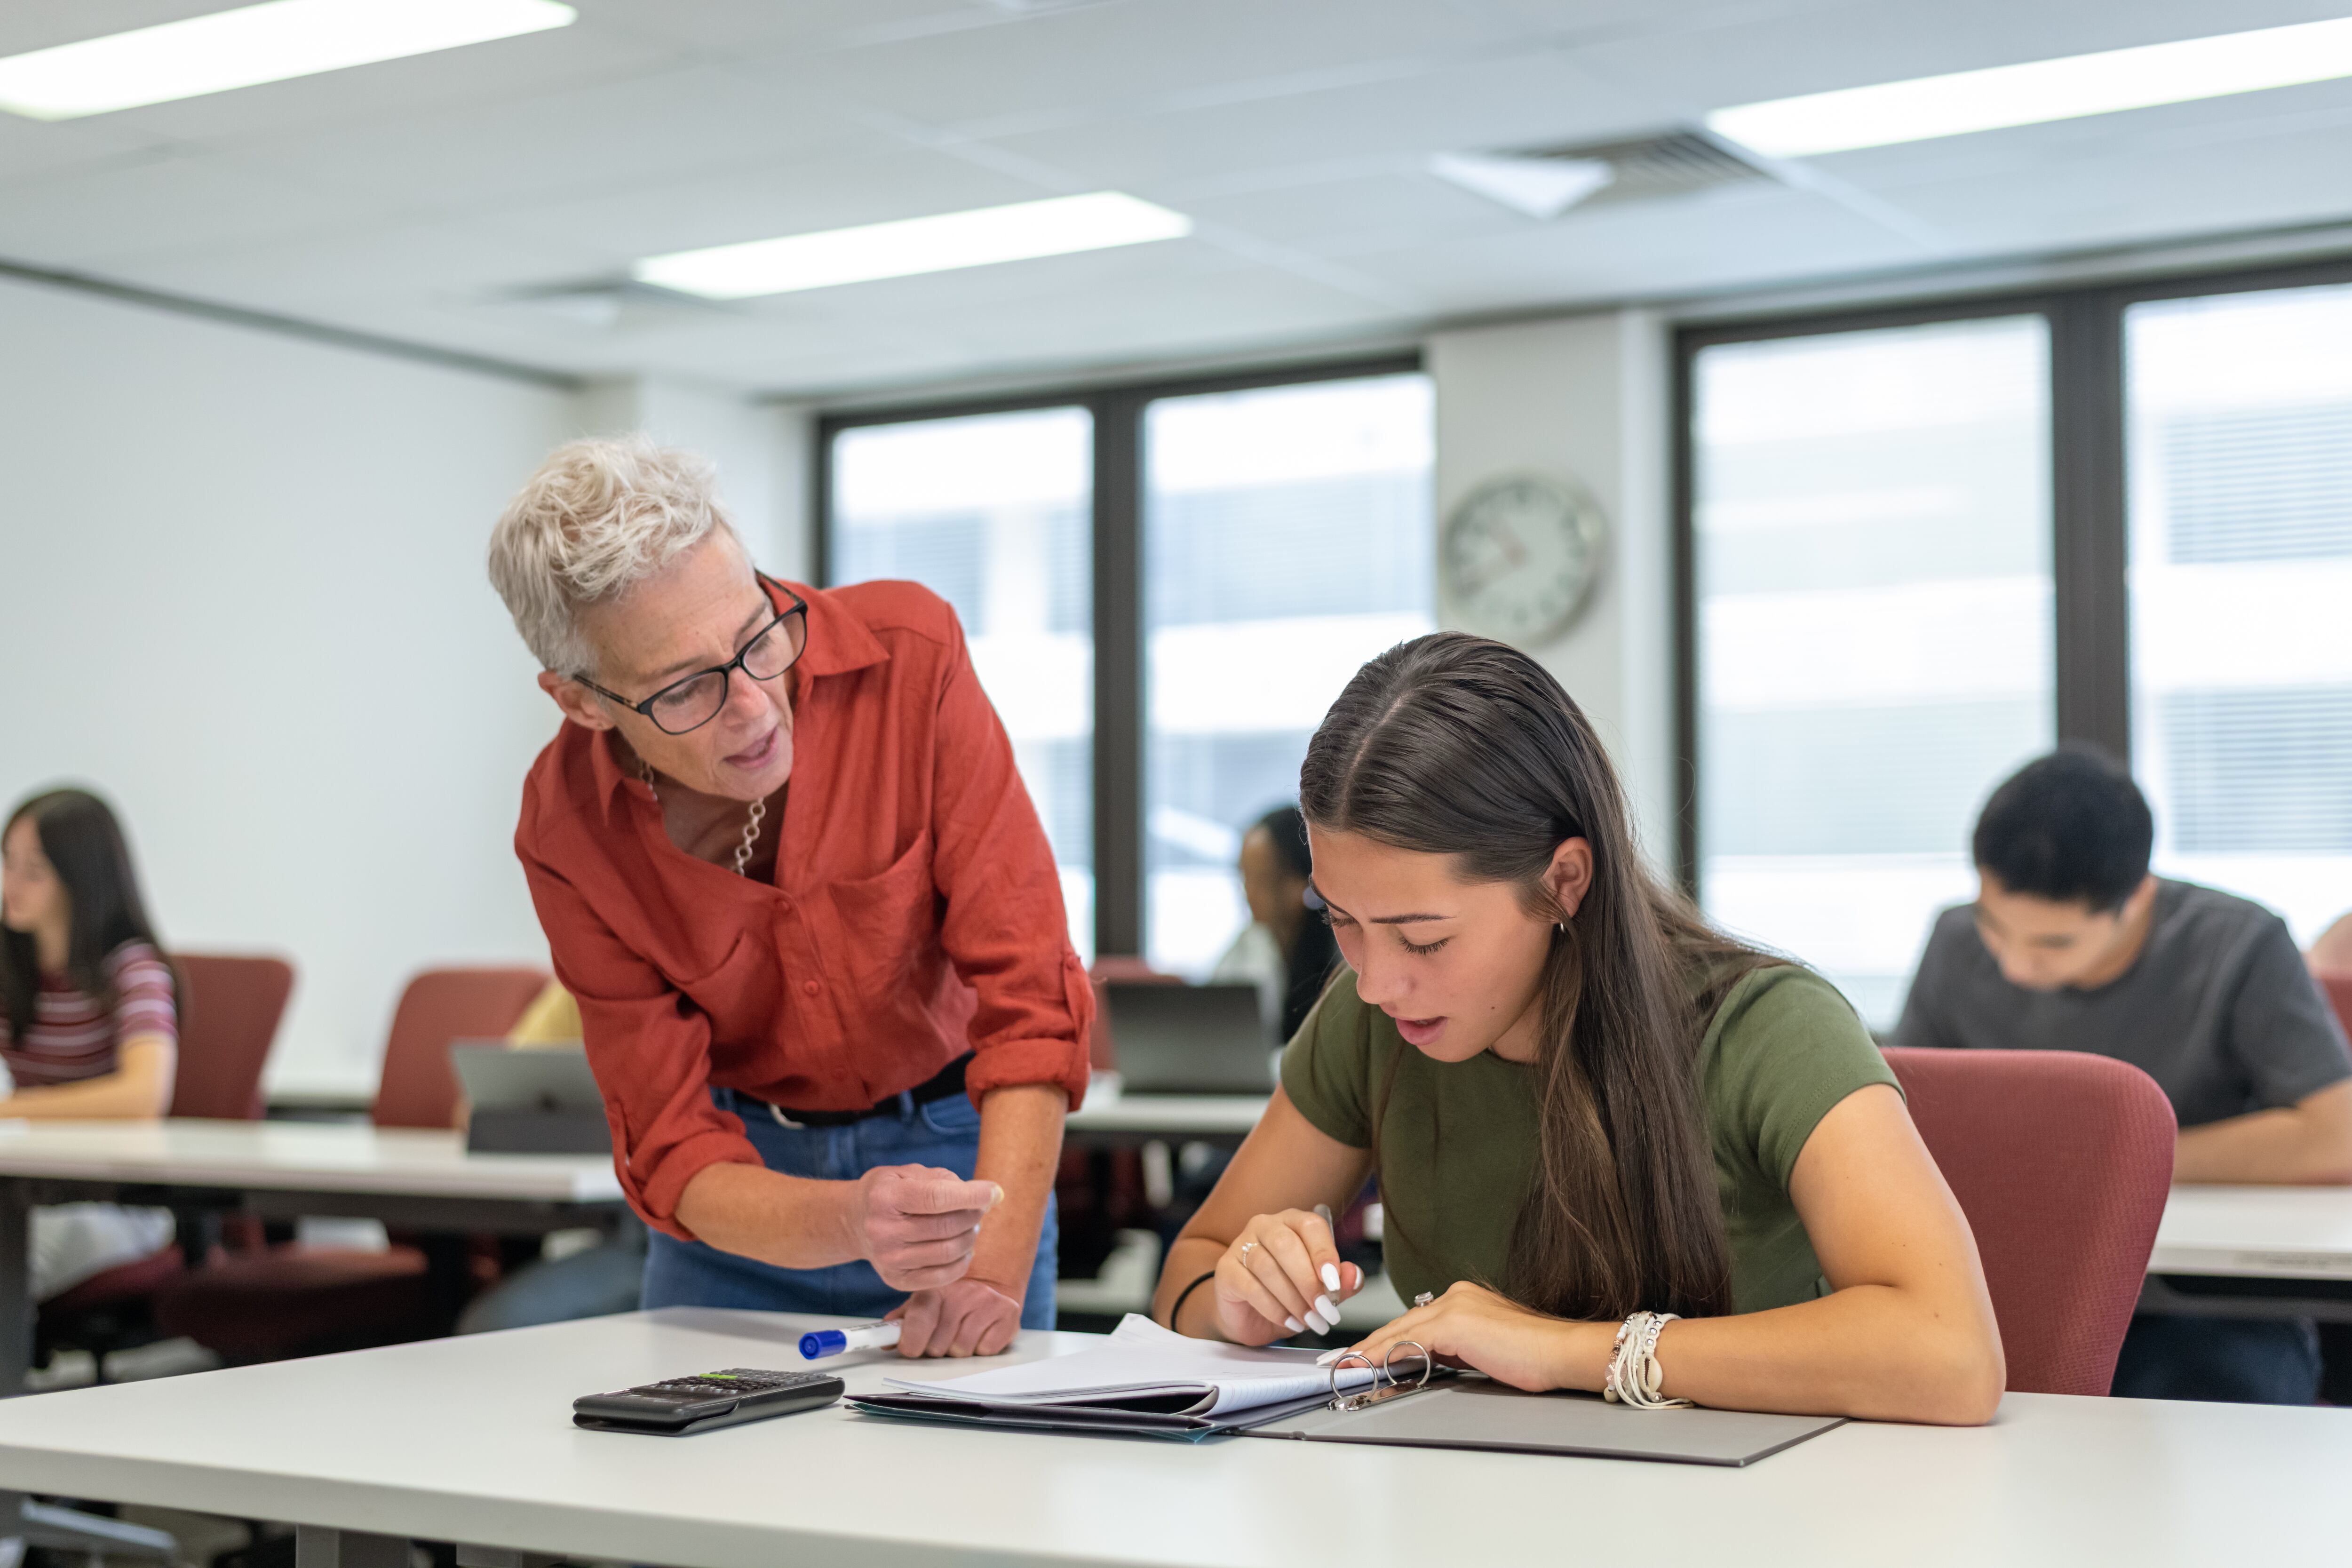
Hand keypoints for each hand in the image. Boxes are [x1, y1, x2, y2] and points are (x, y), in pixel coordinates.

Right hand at [846, 1164, 1000, 1290]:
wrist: (856, 1222)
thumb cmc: (890, 1192)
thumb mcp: (909, 1173)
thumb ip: (943, 1180)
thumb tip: (983, 1196)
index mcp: (885, 1197)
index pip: (936, 1198)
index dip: (971, 1195)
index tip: (995, 1192)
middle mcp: (883, 1231)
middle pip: (946, 1227)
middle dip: (974, 1215)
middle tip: (980, 1207)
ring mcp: (888, 1259)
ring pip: (948, 1252)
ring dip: (970, 1237)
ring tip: (971, 1225)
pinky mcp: (897, 1280)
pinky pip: (943, 1276)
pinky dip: (962, 1262)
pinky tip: (963, 1247)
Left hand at [889, 1276, 1022, 1357]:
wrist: (991, 1284)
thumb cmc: (951, 1301)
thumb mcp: (924, 1302)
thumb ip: (904, 1320)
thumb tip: (884, 1340)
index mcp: (936, 1288)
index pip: (919, 1317)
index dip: (911, 1340)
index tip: (910, 1348)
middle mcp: (962, 1292)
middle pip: (939, 1345)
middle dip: (937, 1348)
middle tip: (942, 1337)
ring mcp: (987, 1301)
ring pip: (962, 1350)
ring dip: (959, 1350)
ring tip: (962, 1333)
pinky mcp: (1008, 1314)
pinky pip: (986, 1349)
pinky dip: (982, 1348)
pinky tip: (981, 1333)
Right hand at [1209, 1209, 1363, 1344]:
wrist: (1248, 1315)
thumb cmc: (1286, 1295)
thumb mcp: (1318, 1291)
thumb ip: (1339, 1283)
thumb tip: (1353, 1276)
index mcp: (1292, 1222)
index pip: (1310, 1226)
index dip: (1324, 1253)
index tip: (1334, 1283)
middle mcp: (1264, 1227)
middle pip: (1285, 1244)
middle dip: (1308, 1281)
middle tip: (1324, 1310)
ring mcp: (1241, 1246)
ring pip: (1267, 1266)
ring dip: (1293, 1299)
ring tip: (1309, 1320)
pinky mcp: (1226, 1270)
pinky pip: (1250, 1287)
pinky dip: (1274, 1308)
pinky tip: (1288, 1322)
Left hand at [1340, 1281, 1595, 1392]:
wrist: (1560, 1352)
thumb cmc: (1533, 1356)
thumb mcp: (1483, 1351)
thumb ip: (1453, 1350)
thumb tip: (1424, 1362)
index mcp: (1463, 1299)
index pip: (1414, 1322)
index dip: (1384, 1340)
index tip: (1361, 1354)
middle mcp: (1455, 1295)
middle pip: (1401, 1324)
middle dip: (1368, 1344)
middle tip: (1339, 1360)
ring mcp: (1454, 1305)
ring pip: (1400, 1330)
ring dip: (1369, 1350)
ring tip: (1345, 1366)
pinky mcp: (1454, 1322)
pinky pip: (1409, 1341)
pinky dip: (1384, 1354)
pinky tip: (1368, 1365)